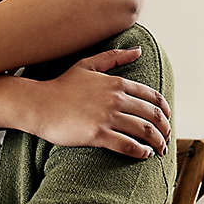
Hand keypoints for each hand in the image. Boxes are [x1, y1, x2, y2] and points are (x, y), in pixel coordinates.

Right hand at [32, 47, 170, 158]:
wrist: (37, 104)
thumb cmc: (60, 86)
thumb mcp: (87, 65)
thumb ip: (114, 57)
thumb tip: (139, 50)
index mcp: (116, 83)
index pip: (152, 97)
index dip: (165, 111)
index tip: (166, 120)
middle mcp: (115, 99)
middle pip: (153, 116)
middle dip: (165, 129)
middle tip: (165, 138)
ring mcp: (107, 117)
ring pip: (145, 131)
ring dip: (157, 142)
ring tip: (158, 149)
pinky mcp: (98, 134)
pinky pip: (128, 145)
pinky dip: (141, 151)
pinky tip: (143, 154)